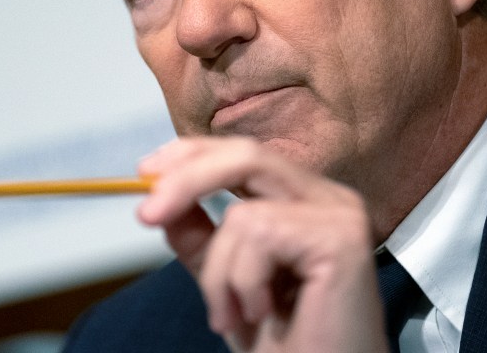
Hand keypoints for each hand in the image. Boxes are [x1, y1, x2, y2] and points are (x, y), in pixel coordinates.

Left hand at [137, 137, 388, 352]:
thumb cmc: (285, 343)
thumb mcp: (225, 281)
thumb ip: (200, 238)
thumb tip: (160, 198)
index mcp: (302, 199)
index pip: (242, 153)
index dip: (191, 154)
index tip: (144, 173)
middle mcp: (326, 197)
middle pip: (245, 156)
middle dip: (185, 181)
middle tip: (146, 214)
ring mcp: (339, 214)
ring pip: (242, 212)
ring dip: (219, 273)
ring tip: (232, 315)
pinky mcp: (342, 237)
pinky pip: (260, 235)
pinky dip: (242, 282)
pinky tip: (263, 314)